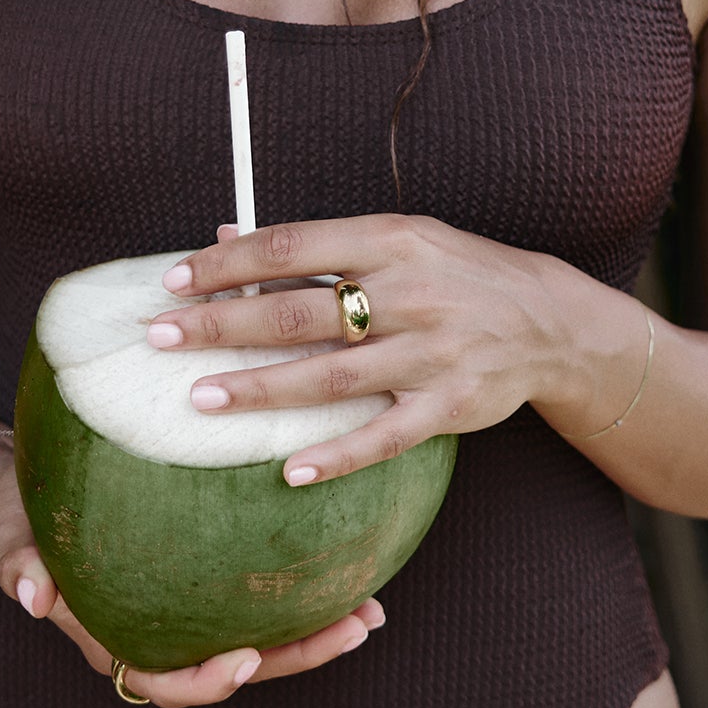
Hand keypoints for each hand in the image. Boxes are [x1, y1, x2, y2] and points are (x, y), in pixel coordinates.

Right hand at [0, 433, 384, 705]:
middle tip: (354, 628)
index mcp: (113, 638)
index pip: (164, 680)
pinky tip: (344, 563)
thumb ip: (20, 566)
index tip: (245, 660)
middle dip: (296, 657)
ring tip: (370, 609)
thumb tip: (30, 597)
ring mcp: (185, 610)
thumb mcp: (14, 536)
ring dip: (315, 631)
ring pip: (259, 637)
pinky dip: (300, 589)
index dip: (206, 683)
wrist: (32, 490)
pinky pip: (256, 596)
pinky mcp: (206, 578)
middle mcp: (157, 633)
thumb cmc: (23, 517)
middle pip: (234, 666)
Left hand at [143, 215, 566, 486]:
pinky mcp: (451, 406)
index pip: (293, 246)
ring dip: (260, 389)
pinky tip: (289, 471)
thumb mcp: (398, 239)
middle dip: (222, 325)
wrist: (548, 319)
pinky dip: (336, 456)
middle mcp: (410, 293)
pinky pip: (384, 438)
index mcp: (392, 240)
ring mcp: (431, 353)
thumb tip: (228, 237)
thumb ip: (319, 245)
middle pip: (299, 313)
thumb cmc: (455, 273)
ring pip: (330, 377)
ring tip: (200, 399)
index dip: (229, 263)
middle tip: (159, 336)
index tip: (174, 280)